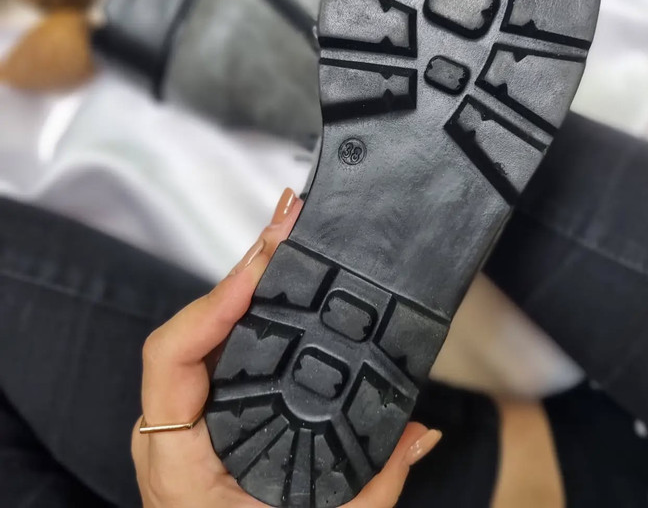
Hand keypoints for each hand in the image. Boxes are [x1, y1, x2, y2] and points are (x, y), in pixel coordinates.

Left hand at [132, 188, 441, 506]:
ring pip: (206, 325)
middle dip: (245, 266)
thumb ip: (373, 486)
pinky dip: (247, 301)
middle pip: (195, 323)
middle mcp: (170, 425)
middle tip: (288, 221)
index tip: (262, 266)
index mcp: (179, 460)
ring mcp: (183, 410)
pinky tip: (275, 273)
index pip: (172, 358)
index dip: (213, 302)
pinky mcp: (202, 403)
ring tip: (286, 233)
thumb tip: (422, 433)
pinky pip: (217, 339)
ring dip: (248, 275)